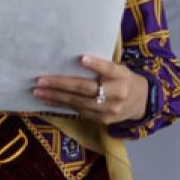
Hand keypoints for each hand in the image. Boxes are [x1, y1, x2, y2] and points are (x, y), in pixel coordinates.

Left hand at [32, 54, 147, 125]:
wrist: (141, 103)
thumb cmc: (122, 80)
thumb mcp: (119, 70)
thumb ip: (102, 67)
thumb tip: (71, 58)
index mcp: (121, 76)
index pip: (108, 69)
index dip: (96, 65)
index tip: (82, 58)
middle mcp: (116, 93)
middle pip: (86, 88)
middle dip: (61, 84)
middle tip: (41, 80)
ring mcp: (109, 110)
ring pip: (78, 102)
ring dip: (55, 97)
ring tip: (37, 91)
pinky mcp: (102, 121)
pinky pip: (78, 111)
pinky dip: (60, 105)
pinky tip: (47, 100)